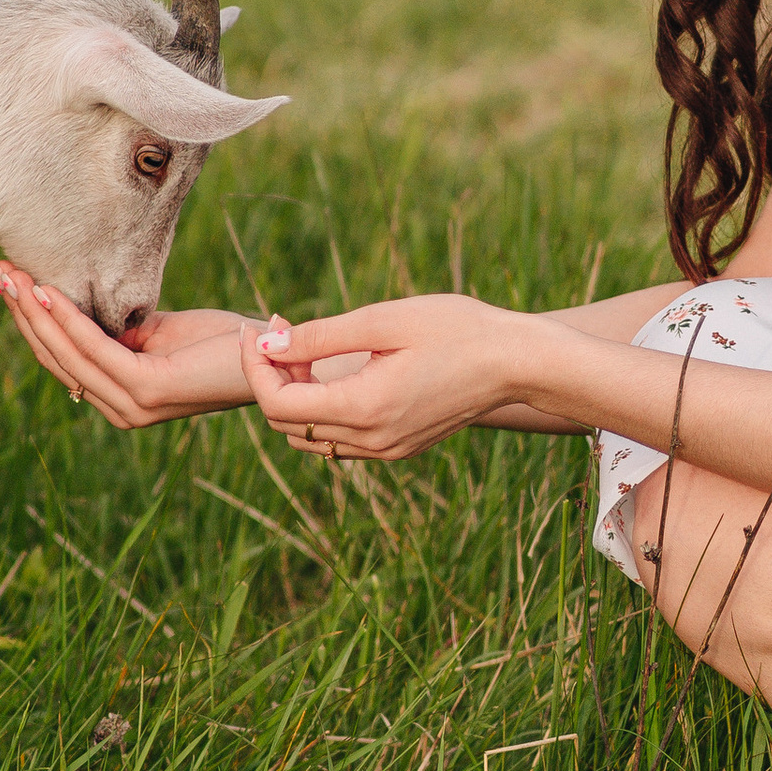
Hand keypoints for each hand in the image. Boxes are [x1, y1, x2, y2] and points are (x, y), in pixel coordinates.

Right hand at [0, 267, 258, 427]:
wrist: (271, 357)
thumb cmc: (219, 342)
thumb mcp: (159, 332)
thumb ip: (122, 331)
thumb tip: (82, 307)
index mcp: (120, 397)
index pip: (62, 359)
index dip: (31, 320)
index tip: (8, 279)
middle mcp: (120, 409)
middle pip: (55, 357)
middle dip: (23, 311)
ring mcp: (133, 405)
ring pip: (68, 355)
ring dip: (37, 312)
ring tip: (12, 275)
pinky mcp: (150, 391)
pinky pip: (98, 350)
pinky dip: (70, 320)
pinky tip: (50, 292)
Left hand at [245, 294, 559, 462]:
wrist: (517, 362)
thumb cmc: (456, 329)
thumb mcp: (382, 320)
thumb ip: (319, 337)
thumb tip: (268, 345)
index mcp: (363, 409)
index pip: (277, 403)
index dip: (254, 366)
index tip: (255, 327)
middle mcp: (371, 441)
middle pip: (287, 422)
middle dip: (271, 377)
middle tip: (282, 328)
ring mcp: (386, 450)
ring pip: (310, 434)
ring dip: (294, 394)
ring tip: (306, 345)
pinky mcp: (399, 447)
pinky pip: (339, 438)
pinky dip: (322, 407)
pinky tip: (335, 368)